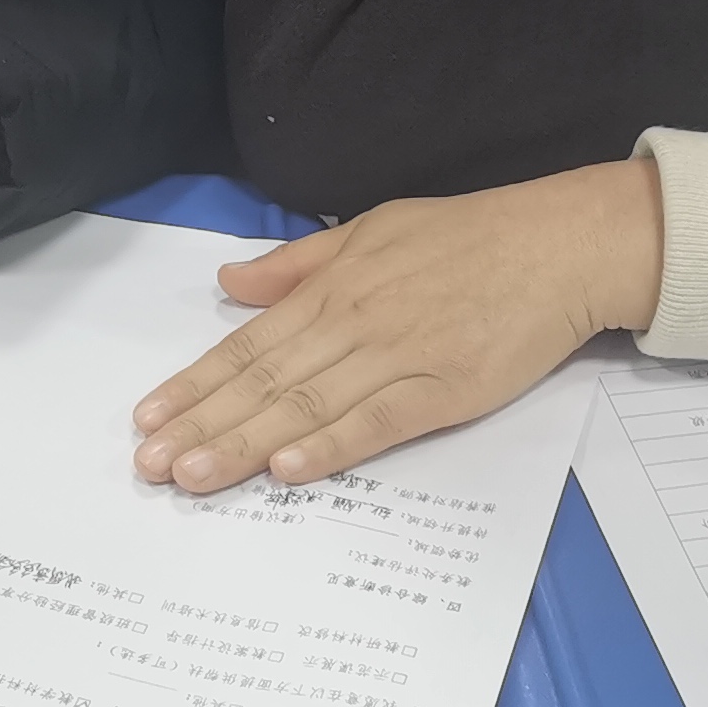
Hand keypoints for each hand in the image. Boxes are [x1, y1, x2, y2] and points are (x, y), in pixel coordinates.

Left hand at [127, 164, 660, 495]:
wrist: (560, 244)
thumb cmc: (469, 236)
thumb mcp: (371, 230)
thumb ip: (297, 264)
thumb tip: (230, 283)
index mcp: (333, 288)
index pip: (247, 345)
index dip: (195, 384)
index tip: (147, 418)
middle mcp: (353, 323)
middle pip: (263, 382)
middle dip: (201, 426)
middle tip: (149, 466)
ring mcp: (398, 357)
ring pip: (306, 406)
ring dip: (244, 444)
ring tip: (193, 477)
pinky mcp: (444, 389)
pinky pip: (377, 422)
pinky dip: (331, 445)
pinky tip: (288, 468)